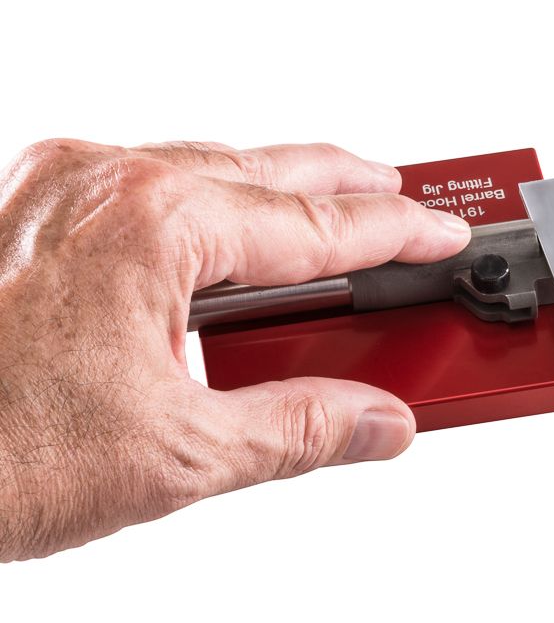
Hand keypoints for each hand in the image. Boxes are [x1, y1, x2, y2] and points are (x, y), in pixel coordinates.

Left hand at [0, 139, 470, 561]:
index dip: (395, 230)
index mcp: (152, 223)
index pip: (314, 223)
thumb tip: (382, 423)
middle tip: (407, 201)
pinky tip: (237, 236)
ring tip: (339, 215)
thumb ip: (302, 430)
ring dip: (282, 192)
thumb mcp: (181, 454)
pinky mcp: (35, 214)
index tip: (444, 231)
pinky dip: (213, 204)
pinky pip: (153, 184)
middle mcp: (104, 183)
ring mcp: (60, 190)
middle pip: (267, 168)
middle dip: (349, 187)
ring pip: (209, 167)